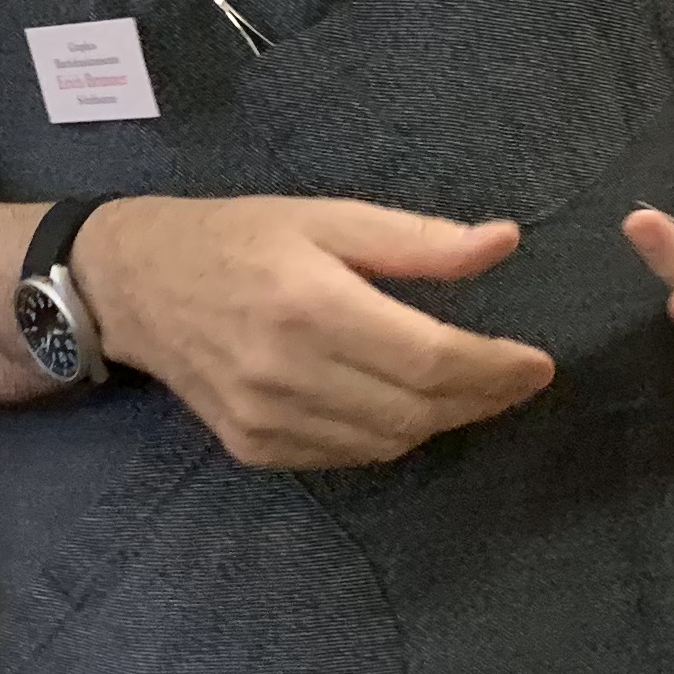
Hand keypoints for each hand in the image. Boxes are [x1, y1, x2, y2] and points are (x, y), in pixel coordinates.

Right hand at [74, 195, 554, 470]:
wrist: (134, 283)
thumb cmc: (238, 237)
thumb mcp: (328, 217)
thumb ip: (418, 240)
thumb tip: (504, 243)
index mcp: (309, 302)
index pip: (430, 358)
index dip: (495, 368)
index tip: (539, 363)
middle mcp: (286, 370)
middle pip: (417, 410)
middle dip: (482, 398)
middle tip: (517, 378)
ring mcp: (266, 419)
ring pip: (388, 442)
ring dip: (440, 421)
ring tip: (468, 388)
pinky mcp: (253, 448)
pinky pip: (347, 455)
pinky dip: (389, 436)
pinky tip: (402, 404)